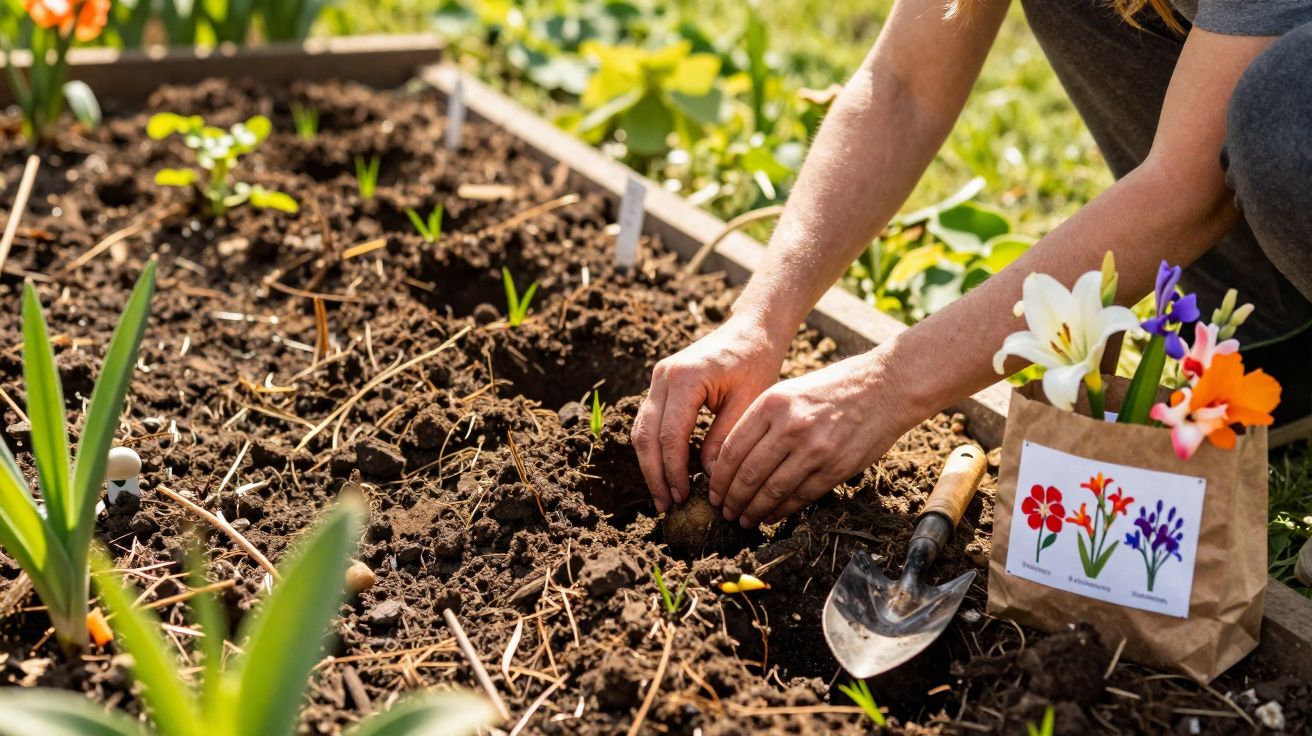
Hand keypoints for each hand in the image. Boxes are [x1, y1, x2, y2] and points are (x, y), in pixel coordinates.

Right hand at [633, 317, 786, 512]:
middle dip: (654, 474)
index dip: (674, 471)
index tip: (683, 497)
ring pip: (642, 430)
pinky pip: (650, 422)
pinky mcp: (661, 384)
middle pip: (646, 435)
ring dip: (651, 465)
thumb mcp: (748, 402)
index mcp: (685, 378)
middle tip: (666, 506)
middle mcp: (663, 376)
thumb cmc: (757, 362)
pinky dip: (656, 449)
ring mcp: (658, 379)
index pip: (670, 435)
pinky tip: (669, 472)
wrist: (752, 329)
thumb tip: (708, 477)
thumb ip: (725, 439)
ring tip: (664, 496)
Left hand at [710, 350, 917, 527]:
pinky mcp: (836, 468)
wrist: (885, 386)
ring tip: (743, 519)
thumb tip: (732, 459)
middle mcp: (790, 426)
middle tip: (724, 511)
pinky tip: (770, 516)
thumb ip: (761, 420)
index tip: (713, 491)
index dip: (718, 478)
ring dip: (753, 510)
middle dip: (731, 499)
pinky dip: (781, 510)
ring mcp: (815, 449)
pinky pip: (800, 496)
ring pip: (772, 491)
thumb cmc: (832, 388)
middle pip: (748, 474)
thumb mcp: (789, 391)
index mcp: (772, 403)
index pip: (731, 450)